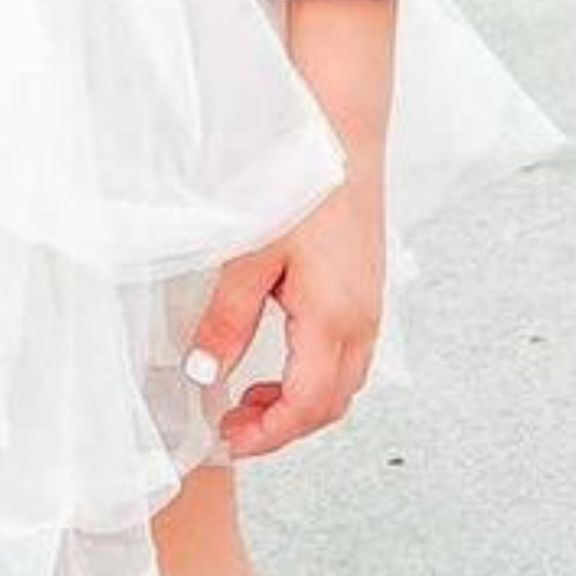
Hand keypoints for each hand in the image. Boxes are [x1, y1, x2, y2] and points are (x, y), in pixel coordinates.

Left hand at [186, 154, 386, 460]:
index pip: (304, 407)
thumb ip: (227, 322)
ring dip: (299, 405)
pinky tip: (279, 364)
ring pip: (343, 386)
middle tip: (231, 427)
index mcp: (333, 320)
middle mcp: (361, 323)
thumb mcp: (249, 258)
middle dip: (281, 429)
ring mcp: (370, 309)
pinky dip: (315, 378)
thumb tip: (205, 374)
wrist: (343, 135)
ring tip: (249, 398)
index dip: (266, 435)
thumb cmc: (301, 188)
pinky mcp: (368, 294)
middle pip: (328, 407)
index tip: (227, 440)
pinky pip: (348, 358)